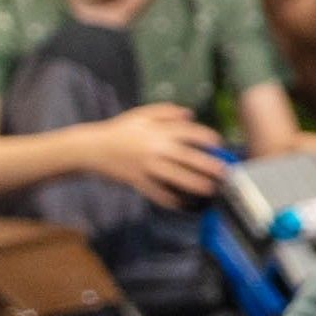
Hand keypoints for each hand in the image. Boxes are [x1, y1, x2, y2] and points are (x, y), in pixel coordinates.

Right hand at [91, 101, 226, 206]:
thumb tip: (191, 115)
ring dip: (195, 184)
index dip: (207, 138)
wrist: (91, 148)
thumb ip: (166, 112)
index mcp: (157, 130)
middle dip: (208, 165)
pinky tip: (184, 204)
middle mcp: (155, 148)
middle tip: (225, 172)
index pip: (189, 133)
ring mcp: (146, 167)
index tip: (220, 145)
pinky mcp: (138, 181)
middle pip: (187, 157)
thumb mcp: (141, 114)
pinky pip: (157, 193)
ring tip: (210, 190)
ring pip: (175, 177)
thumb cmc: (119, 129)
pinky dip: (171, 200)